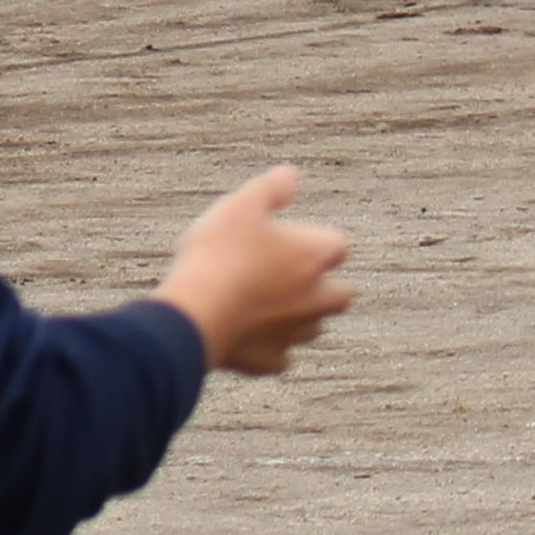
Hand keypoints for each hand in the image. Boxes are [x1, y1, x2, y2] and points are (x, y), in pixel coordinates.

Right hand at [158, 165, 353, 374]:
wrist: (195, 314)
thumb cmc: (218, 256)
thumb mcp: (239, 207)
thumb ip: (270, 189)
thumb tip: (291, 173)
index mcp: (315, 257)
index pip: (336, 244)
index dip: (311, 239)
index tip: (283, 236)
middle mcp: (317, 298)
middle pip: (340, 294)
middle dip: (321, 286)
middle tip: (284, 276)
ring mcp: (295, 333)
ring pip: (310, 326)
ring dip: (296, 317)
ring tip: (260, 304)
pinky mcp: (269, 360)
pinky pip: (279, 357)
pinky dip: (268, 348)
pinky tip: (245, 336)